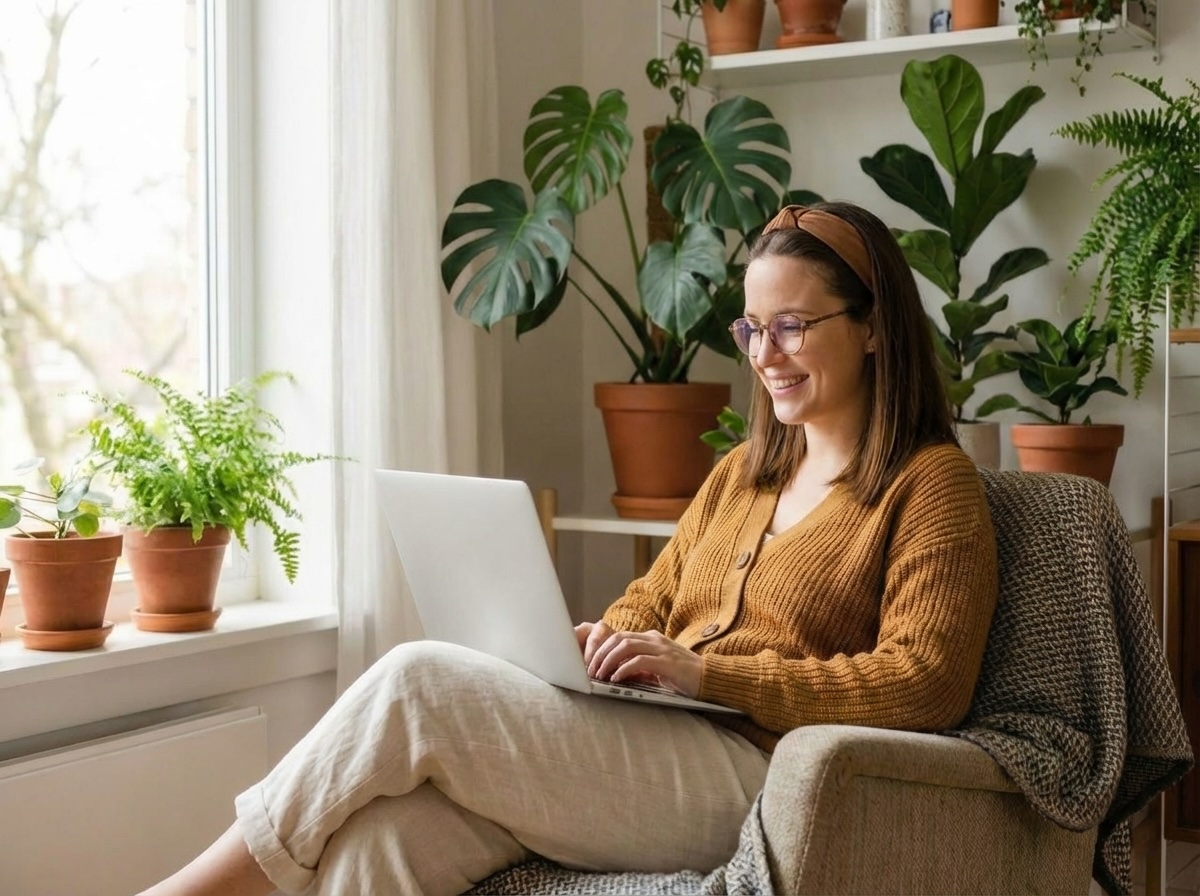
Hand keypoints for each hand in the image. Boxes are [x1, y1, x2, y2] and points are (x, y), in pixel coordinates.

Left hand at [575, 623, 702, 698]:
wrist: (710, 679)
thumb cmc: (683, 677)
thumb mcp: (657, 669)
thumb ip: (639, 666)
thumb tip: (614, 673)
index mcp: (651, 638)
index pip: (620, 637)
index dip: (602, 649)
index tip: (592, 664)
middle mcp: (654, 639)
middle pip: (618, 638)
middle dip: (601, 654)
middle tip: (591, 670)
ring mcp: (661, 648)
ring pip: (625, 646)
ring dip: (608, 660)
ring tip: (599, 675)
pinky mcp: (667, 662)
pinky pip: (639, 661)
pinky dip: (624, 669)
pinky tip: (616, 679)